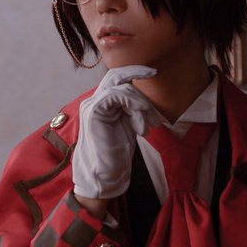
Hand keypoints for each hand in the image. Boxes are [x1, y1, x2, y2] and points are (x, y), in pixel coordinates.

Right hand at [72, 65, 158, 198]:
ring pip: (121, 88)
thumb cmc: (117, 155)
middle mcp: (95, 102)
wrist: (106, 175)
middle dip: (136, 72)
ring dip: (141, 105)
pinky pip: (116, 95)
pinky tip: (140, 121)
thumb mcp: (129, 126)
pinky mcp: (94, 112)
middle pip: (115, 76)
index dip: (133, 71)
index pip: (116, 79)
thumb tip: (144, 101)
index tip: (152, 72)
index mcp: (103, 104)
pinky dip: (132, 104)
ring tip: (146, 127)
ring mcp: (92, 106)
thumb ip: (132, 110)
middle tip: (154, 73)